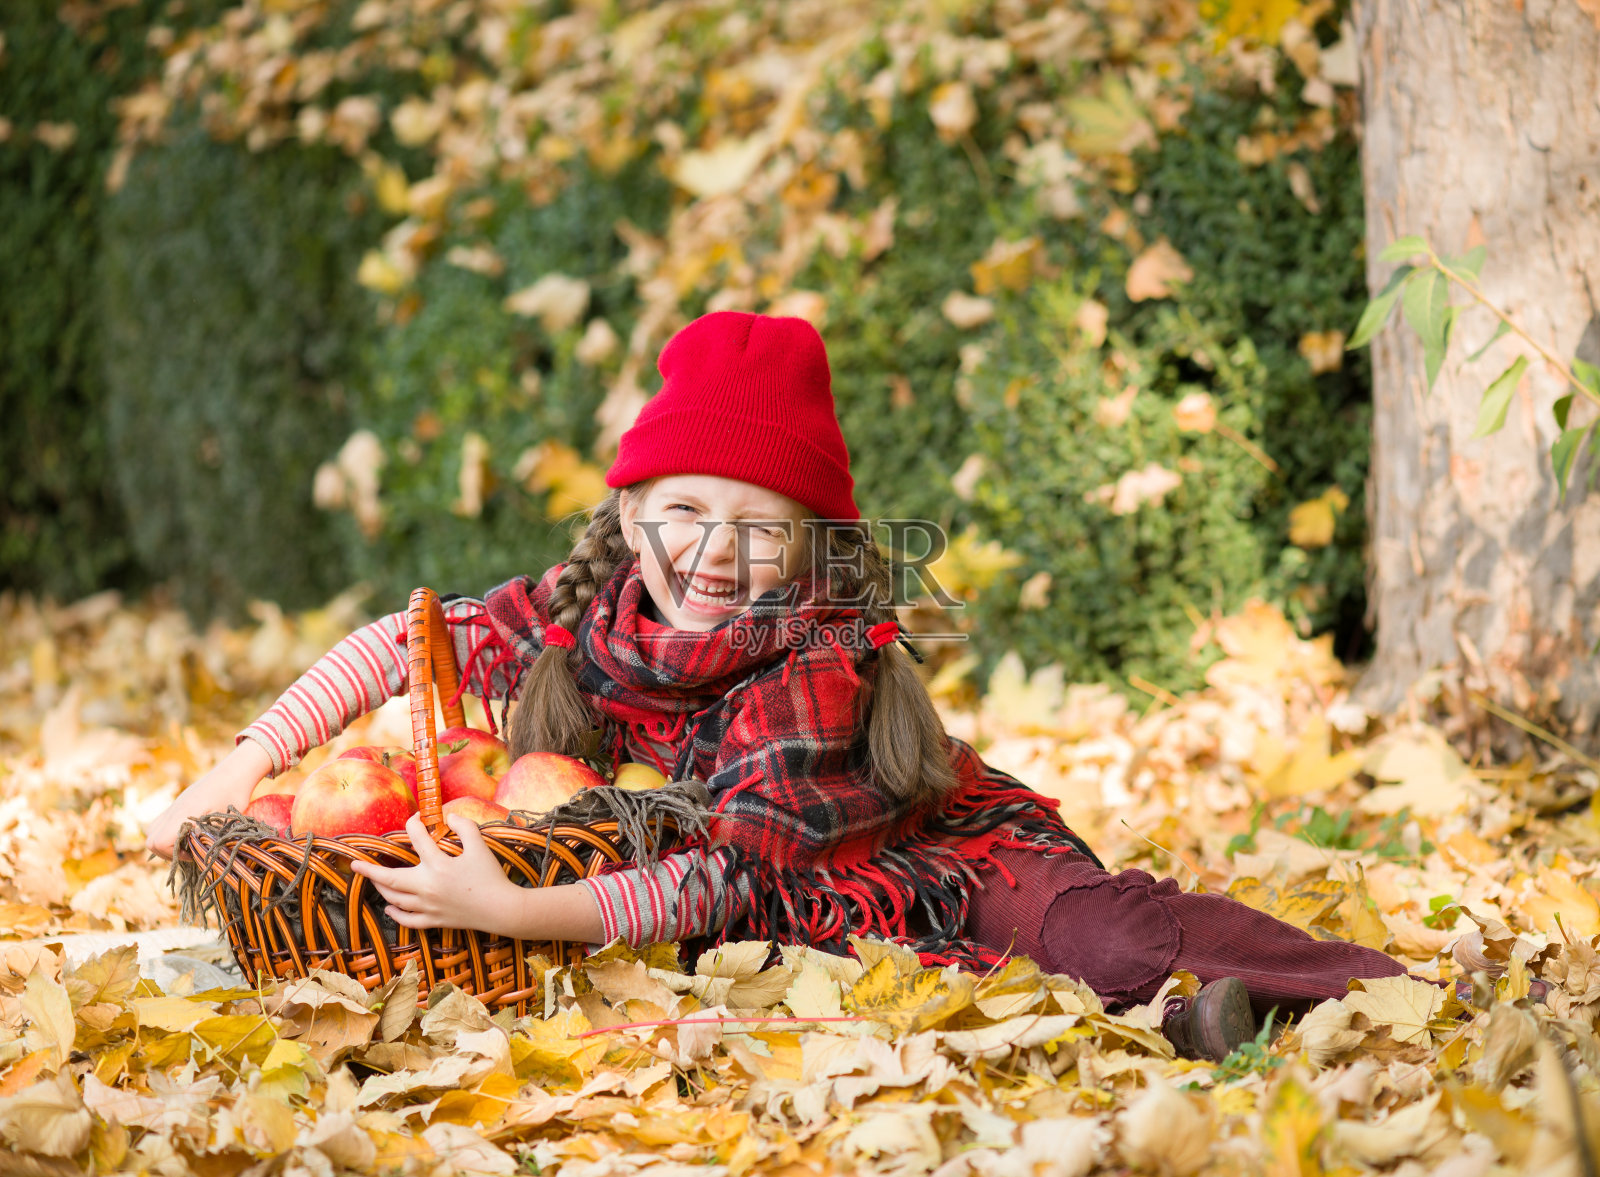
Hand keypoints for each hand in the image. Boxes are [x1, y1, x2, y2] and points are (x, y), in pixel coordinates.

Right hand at [146, 740, 272, 859]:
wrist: (235, 771)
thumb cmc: (234, 794)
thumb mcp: (224, 821)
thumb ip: (206, 837)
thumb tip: (198, 854)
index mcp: (182, 815)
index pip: (159, 842)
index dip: (173, 854)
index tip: (193, 854)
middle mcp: (173, 810)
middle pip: (151, 839)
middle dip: (166, 852)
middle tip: (189, 852)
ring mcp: (174, 806)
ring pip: (153, 830)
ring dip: (166, 842)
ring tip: (188, 844)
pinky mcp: (178, 803)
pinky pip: (162, 821)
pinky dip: (169, 832)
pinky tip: (189, 833)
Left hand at [351, 813, 516, 933]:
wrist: (502, 909)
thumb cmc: (491, 876)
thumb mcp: (481, 846)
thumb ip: (465, 826)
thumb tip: (449, 815)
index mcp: (439, 865)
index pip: (418, 839)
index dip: (414, 824)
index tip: (414, 819)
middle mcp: (428, 887)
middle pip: (390, 878)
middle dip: (370, 870)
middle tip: (354, 865)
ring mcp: (429, 906)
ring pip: (395, 899)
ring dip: (381, 888)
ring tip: (374, 880)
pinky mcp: (434, 920)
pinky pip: (408, 920)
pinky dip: (395, 914)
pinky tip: (389, 908)